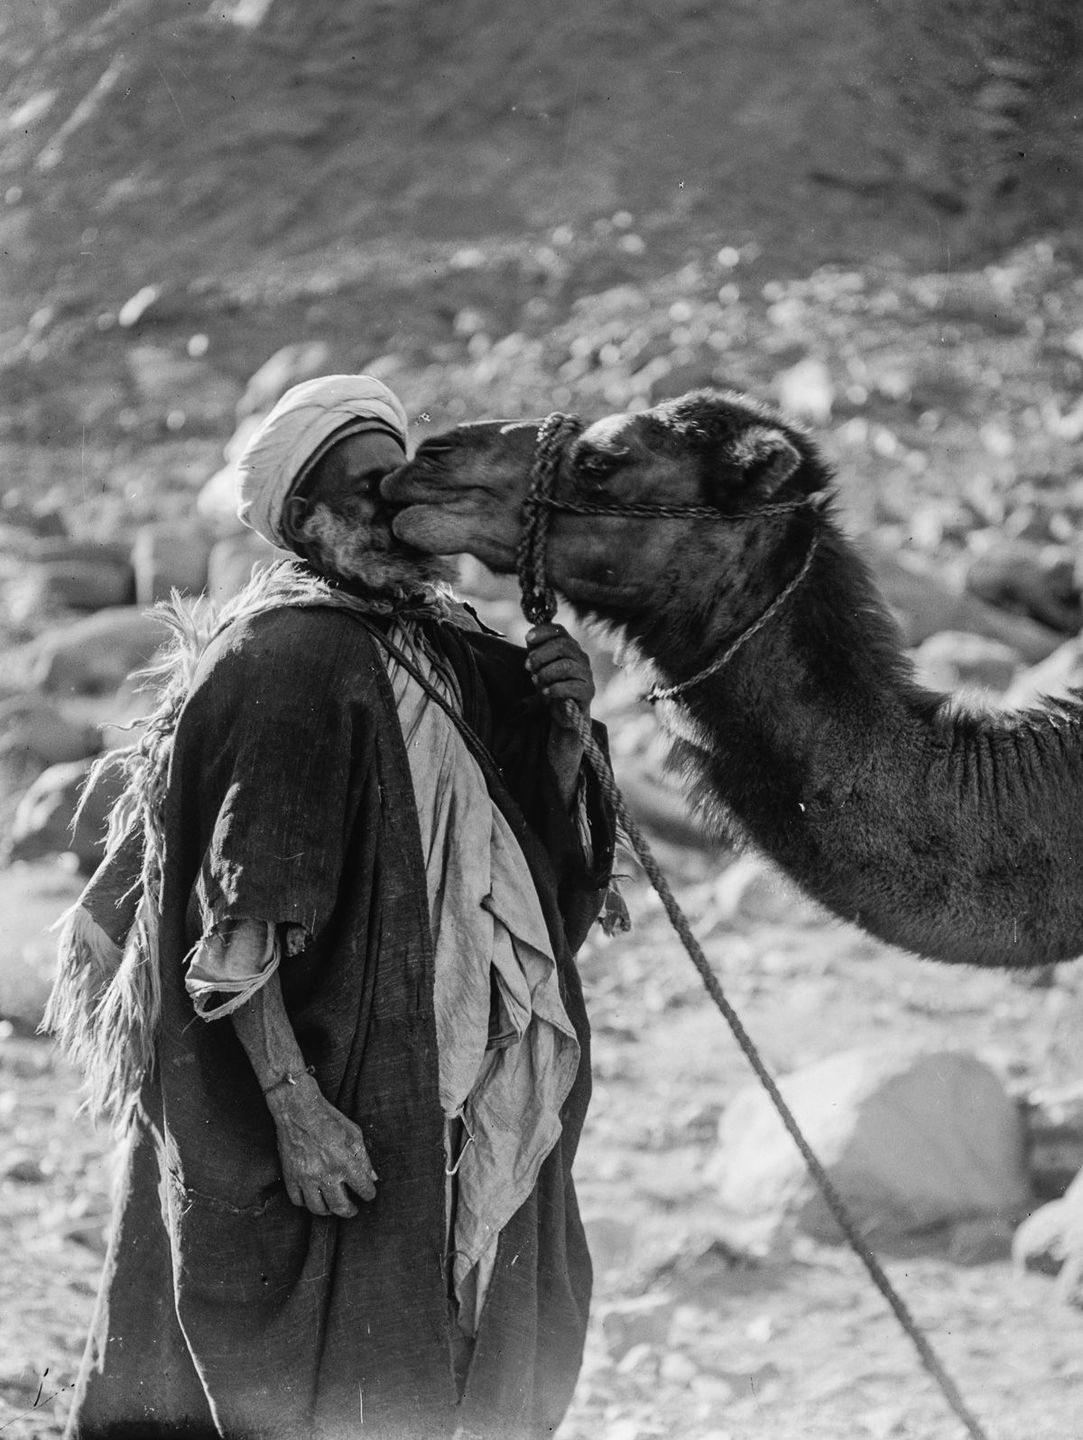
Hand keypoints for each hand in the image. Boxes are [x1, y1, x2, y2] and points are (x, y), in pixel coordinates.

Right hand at [266, 1075, 376, 1217]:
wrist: (299, 1110)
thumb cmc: (328, 1119)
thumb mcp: (354, 1133)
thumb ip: (364, 1158)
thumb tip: (372, 1177)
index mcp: (345, 1162)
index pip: (363, 1189)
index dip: (369, 1193)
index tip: (369, 1193)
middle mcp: (326, 1174)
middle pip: (340, 1206)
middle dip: (349, 1211)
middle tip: (352, 1209)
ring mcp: (306, 1177)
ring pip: (317, 1208)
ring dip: (327, 1210)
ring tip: (332, 1206)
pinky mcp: (290, 1176)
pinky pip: (297, 1200)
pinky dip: (305, 1202)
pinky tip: (313, 1197)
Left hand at [524, 624, 595, 728]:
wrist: (565, 710)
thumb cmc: (551, 683)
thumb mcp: (541, 664)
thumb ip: (536, 649)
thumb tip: (530, 638)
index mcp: (569, 646)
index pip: (559, 630)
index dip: (543, 632)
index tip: (528, 639)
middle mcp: (580, 656)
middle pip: (562, 645)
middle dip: (541, 655)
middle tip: (527, 666)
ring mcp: (586, 673)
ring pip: (566, 666)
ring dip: (546, 672)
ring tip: (535, 680)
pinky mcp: (587, 691)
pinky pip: (571, 686)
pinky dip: (555, 688)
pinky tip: (545, 692)